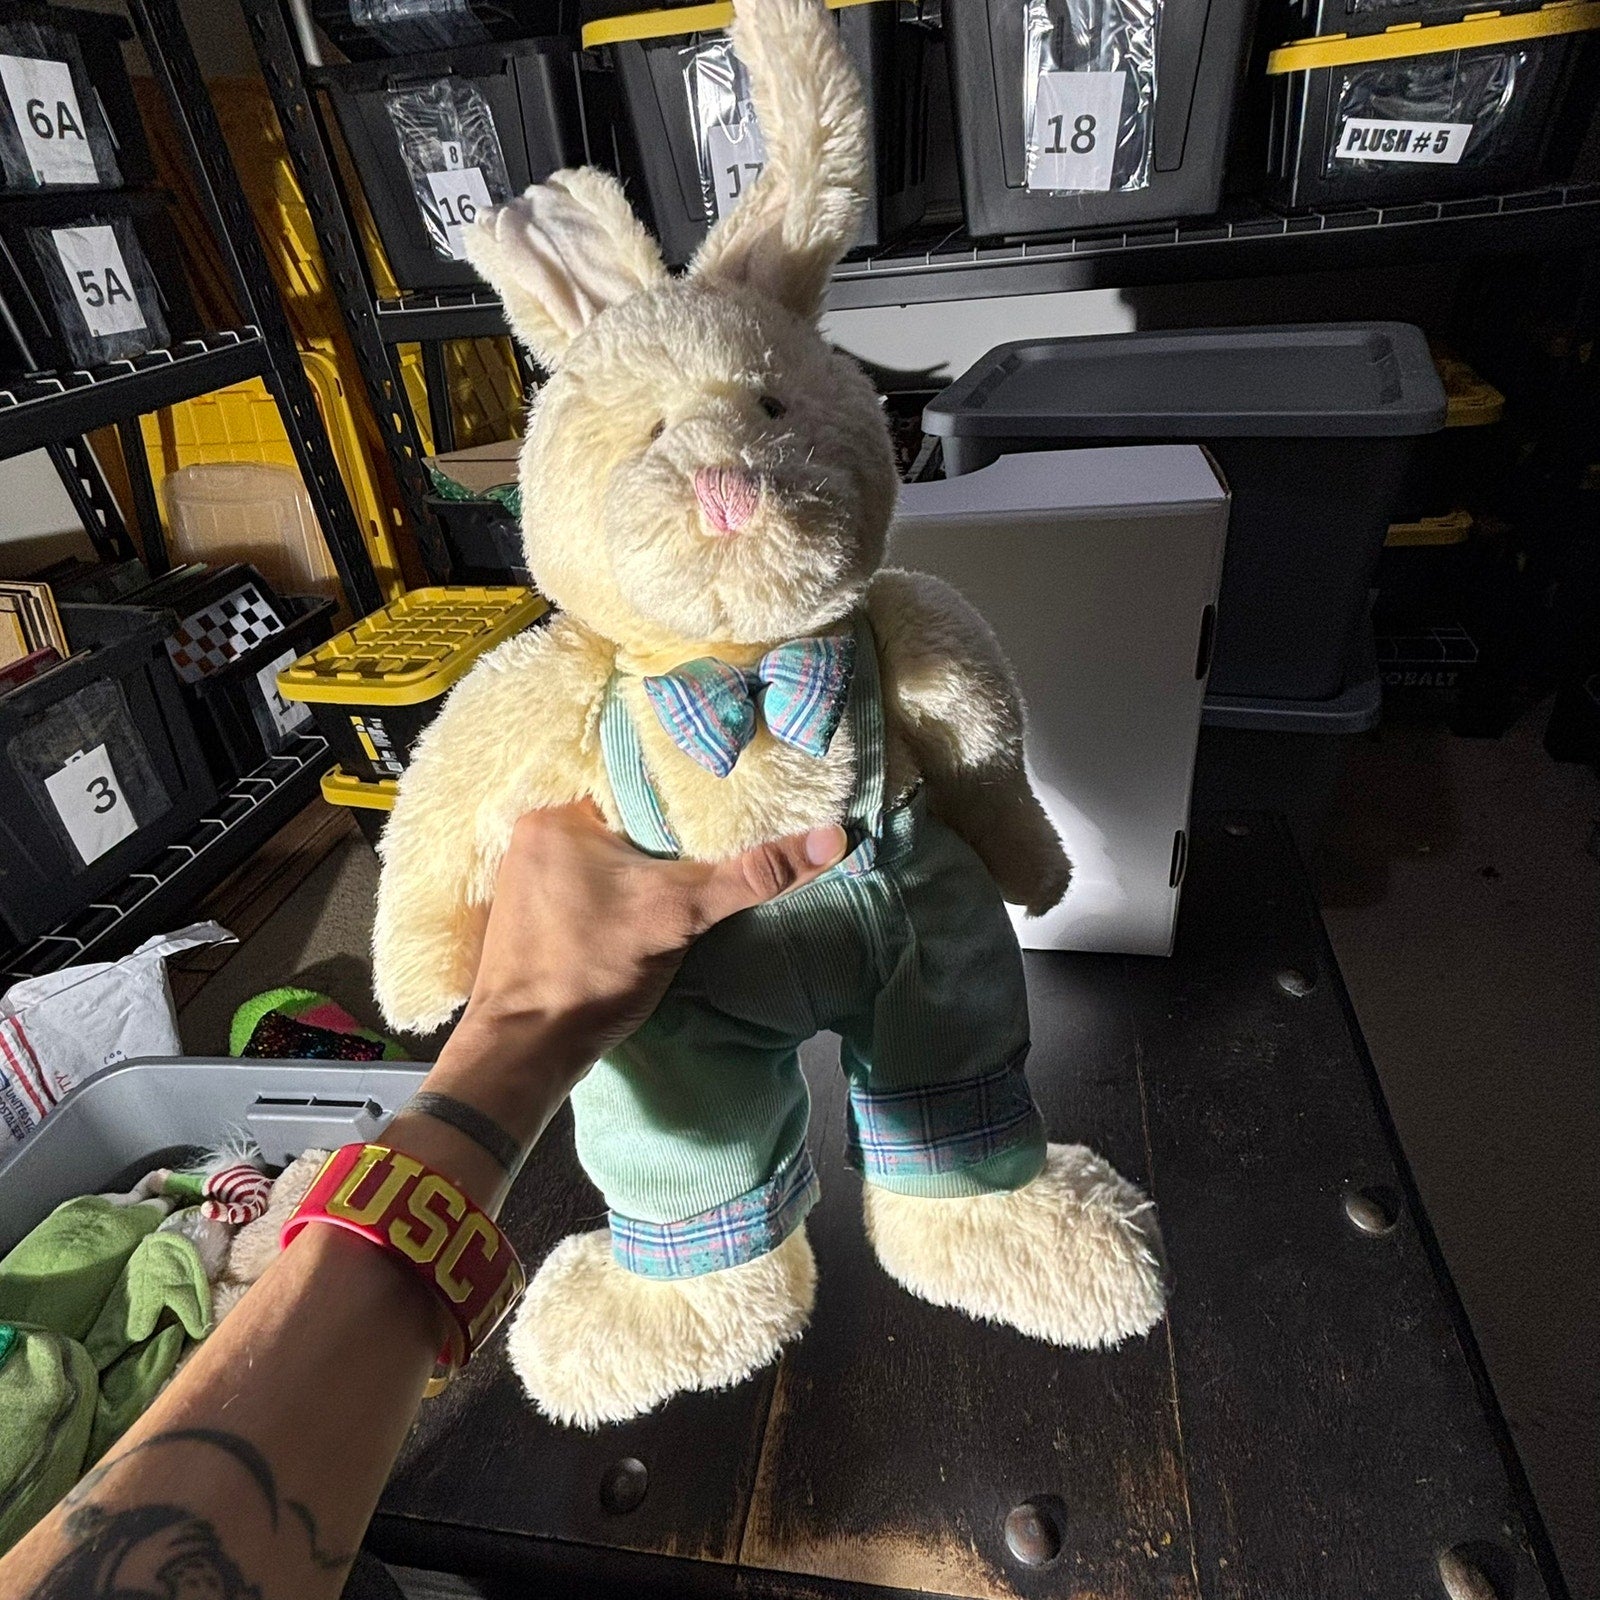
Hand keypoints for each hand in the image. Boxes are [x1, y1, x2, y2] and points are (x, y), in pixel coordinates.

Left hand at [423, 803, 846, 1152]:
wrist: (526, 1051)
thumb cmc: (593, 971)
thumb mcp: (682, 913)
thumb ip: (754, 874)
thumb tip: (834, 838)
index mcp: (560, 814)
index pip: (638, 782)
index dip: (687, 795)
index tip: (731, 801)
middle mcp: (534, 833)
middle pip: (624, 819)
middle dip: (666, 833)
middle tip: (718, 839)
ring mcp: (524, 875)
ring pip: (606, 854)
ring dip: (641, 864)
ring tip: (688, 869)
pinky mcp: (528, 913)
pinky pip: (585, 882)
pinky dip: (616, 889)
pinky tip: (643, 905)